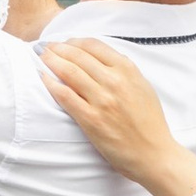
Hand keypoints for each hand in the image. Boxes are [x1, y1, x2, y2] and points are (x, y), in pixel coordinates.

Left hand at [38, 35, 195, 195]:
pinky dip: (51, 84)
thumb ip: (125, 71)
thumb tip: (101, 58)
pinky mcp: (91, 119)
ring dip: (51, 61)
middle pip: (78, 56)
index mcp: (128, 70)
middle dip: (58, 49)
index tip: (65, 44)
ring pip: (69, 72)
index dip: (74, 42)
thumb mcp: (143, 87)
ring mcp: (102, 100)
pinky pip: (65, 95)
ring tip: (41, 57)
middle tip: (46, 48)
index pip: (93, 46)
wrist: (153, 154)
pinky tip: (43, 78)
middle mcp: (114, 81)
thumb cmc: (150, 123)